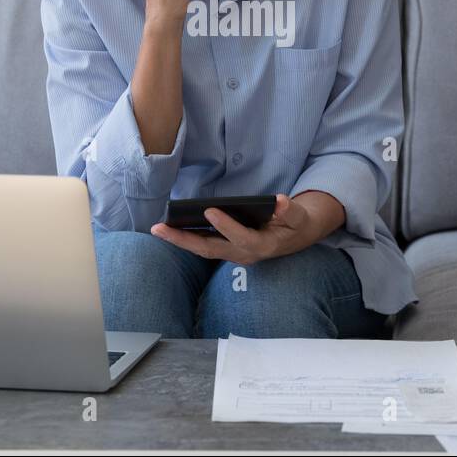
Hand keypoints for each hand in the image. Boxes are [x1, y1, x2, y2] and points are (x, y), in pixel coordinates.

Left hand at [149, 194, 317, 265]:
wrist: (295, 237)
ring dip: (179, 241)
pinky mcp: (227, 250)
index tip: (210, 210)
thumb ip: (290, 211)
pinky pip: (203, 246)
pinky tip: (169, 228)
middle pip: (210, 249)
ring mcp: (233, 254)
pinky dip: (186, 238)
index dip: (226, 226)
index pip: (241, 238)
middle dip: (184, 240)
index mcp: (263, 245)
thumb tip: (279, 202)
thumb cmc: (295, 224)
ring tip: (157, 229)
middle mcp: (244, 254)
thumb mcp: (299, 216)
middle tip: (160, 229)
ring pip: (202, 250)